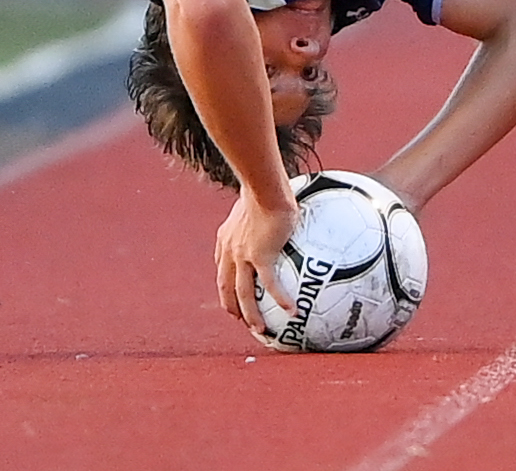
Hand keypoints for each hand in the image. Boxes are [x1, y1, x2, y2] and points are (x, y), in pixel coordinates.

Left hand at [214, 187, 297, 327]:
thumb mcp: (260, 200)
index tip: (233, 295)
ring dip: (251, 314)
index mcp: (227, 238)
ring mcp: (243, 256)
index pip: (222, 266)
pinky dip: (281, 300)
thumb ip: (267, 209)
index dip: (226, 283)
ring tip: (261, 329)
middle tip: (241, 320)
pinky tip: (293, 311)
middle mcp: (231, 250)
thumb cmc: (266, 186)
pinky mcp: (260, 257)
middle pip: (226, 286)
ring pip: (243, 293)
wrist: (264, 186)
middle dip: (232, 305)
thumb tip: (285, 202)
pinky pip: (271, 285)